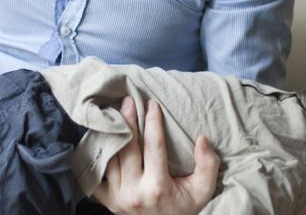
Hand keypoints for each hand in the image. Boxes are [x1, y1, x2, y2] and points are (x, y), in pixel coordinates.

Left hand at [92, 97, 219, 214]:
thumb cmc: (184, 208)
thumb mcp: (203, 191)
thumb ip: (208, 165)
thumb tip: (202, 139)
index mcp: (157, 187)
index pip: (153, 146)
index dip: (153, 122)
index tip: (153, 104)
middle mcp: (134, 192)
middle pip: (127, 148)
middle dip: (128, 120)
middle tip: (128, 101)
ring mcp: (117, 197)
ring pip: (110, 158)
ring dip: (111, 134)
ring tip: (113, 113)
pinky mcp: (108, 201)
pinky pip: (97, 174)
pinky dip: (99, 155)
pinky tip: (102, 138)